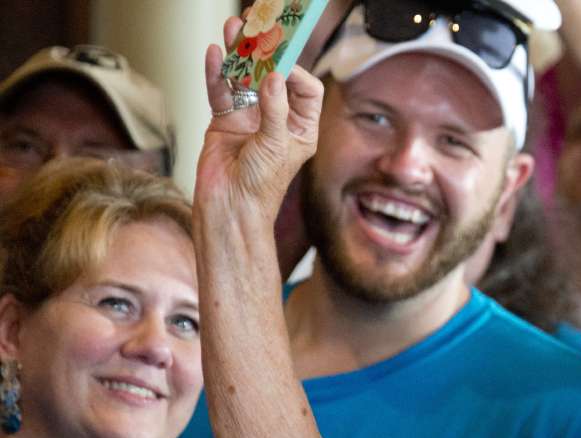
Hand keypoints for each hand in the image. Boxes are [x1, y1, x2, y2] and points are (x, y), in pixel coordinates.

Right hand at [196, 16, 323, 230]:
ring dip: (239, 55)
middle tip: (256, 27)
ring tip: (232, 29)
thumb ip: (274, 109)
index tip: (280, 61)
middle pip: (273, 77)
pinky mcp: (225, 120)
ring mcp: (250, 118)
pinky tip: (215, 54)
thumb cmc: (261, 186)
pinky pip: (221, 90)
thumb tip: (274, 76)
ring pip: (245, 79)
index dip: (295, 72)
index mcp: (301, 128)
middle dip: (265, 53)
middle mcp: (277, 119)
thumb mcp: (275, 145)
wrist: (229, 208)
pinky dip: (217, 72)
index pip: (306, 90)